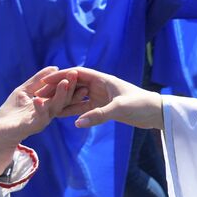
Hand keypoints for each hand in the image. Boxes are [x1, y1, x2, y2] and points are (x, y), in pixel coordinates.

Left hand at [0, 67, 75, 175]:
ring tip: (63, 82)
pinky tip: (38, 99)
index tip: (76, 71)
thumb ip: (38, 81)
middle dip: (69, 86)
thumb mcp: (25, 91)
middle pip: (63, 99)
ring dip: (60, 95)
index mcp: (49, 104)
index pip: (62, 92)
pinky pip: (39, 119)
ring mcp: (41, 120)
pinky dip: (40, 109)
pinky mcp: (31, 127)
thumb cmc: (12, 110)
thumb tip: (55, 67)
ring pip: (55, 108)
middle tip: (74, 74)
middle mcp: (49, 113)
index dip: (69, 82)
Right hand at [38, 67, 165, 130]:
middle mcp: (100, 86)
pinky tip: (59, 116)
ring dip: (62, 100)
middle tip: (39, 96)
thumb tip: (77, 123)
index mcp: (103, 79)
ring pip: (77, 97)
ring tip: (45, 106)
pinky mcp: (104, 107)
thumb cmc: (141, 105)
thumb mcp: (119, 109)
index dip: (60, 76)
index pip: (77, 73)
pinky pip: (84, 108)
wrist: (156, 113)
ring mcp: (101, 97)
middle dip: (57, 89)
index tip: (44, 82)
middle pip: (73, 84)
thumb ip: (98, 115)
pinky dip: (72, 111)